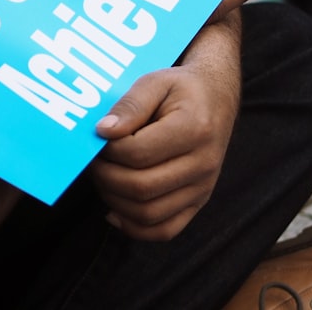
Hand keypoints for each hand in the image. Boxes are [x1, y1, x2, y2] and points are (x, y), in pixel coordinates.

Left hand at [90, 0, 247, 240]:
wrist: (217, 97)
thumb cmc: (181, 88)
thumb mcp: (156, 81)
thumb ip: (129, 104)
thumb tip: (102, 132)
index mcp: (195, 128)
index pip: (138, 153)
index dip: (108, 149)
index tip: (98, 137)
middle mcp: (204, 163)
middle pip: (141, 187)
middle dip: (105, 176)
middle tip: (93, 160)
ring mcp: (203, 187)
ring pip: (148, 214)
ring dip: (113, 200)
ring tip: (104, 177)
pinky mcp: (199, 202)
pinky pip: (164, 230)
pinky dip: (134, 227)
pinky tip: (115, 209)